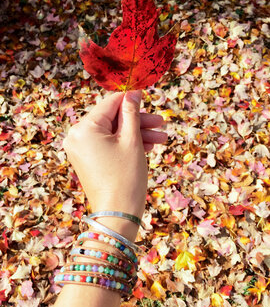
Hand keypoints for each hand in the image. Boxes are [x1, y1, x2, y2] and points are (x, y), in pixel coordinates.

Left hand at [62, 90, 167, 218]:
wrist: (117, 214)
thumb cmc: (126, 177)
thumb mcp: (132, 140)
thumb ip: (131, 113)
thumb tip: (133, 92)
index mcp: (84, 128)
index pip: (110, 104)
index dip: (130, 100)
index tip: (147, 97)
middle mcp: (76, 137)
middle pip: (111, 120)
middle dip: (137, 122)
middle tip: (160, 123)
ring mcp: (80, 150)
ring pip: (112, 134)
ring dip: (135, 135)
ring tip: (161, 139)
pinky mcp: (86, 160)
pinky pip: (107, 145)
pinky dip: (124, 145)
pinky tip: (146, 147)